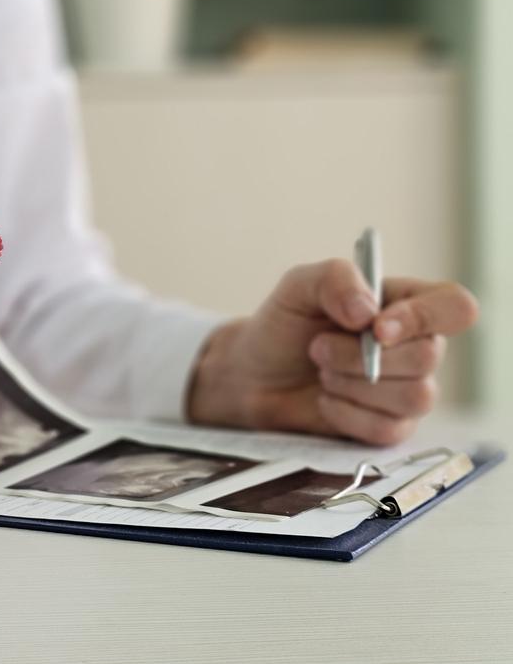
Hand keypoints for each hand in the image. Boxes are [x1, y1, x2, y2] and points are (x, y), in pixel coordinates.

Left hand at [186, 260, 478, 444]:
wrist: (253, 376)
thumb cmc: (283, 326)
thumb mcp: (298, 286)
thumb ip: (334, 279)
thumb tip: (368, 312)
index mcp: (406, 304)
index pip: (455, 307)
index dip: (424, 318)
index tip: (375, 327)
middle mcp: (417, 346)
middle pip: (427, 357)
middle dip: (360, 356)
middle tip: (318, 348)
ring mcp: (408, 391)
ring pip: (415, 397)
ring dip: (353, 384)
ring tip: (322, 371)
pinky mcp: (392, 428)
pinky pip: (388, 429)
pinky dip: (346, 413)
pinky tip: (325, 399)